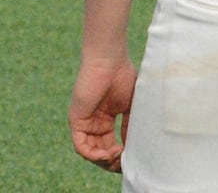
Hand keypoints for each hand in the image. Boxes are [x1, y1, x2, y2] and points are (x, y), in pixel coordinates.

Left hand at [68, 56, 136, 171]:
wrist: (110, 61)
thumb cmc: (124, 76)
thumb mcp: (131, 105)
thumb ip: (130, 125)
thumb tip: (133, 145)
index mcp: (106, 119)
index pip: (110, 144)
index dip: (120, 154)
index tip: (133, 158)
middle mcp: (94, 123)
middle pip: (100, 151)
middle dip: (112, 161)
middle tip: (124, 163)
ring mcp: (84, 122)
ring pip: (90, 151)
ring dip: (104, 159)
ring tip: (118, 155)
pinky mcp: (76, 121)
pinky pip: (81, 145)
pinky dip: (93, 154)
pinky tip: (108, 152)